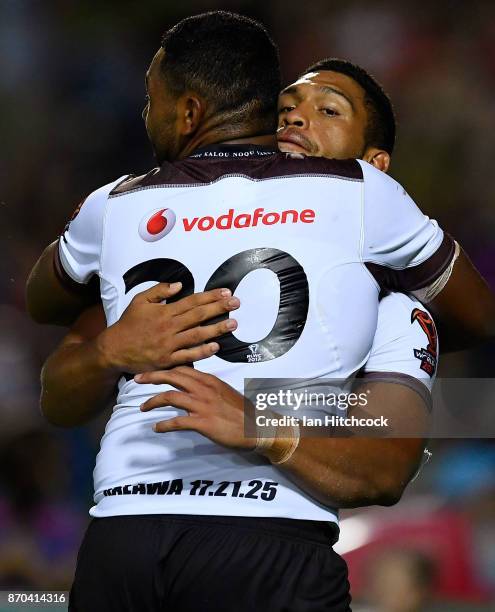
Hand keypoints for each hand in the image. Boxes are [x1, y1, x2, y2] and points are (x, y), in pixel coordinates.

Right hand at [98, 283, 239, 372]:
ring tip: (233, 324)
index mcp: (164, 312)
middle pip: (198, 316)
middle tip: (236, 303)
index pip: (192, 301)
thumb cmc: (128, 324)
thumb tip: (178, 285)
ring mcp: (169, 344)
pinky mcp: (167, 360)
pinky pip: (188, 355)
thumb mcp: (140, 301)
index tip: (226, 293)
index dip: (210, 296)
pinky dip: (202, 351)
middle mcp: (169, 327)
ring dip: (216, 329)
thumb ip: (159, 291)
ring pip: (197, 335)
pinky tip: (216, 346)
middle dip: (219, 308)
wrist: (114, 349)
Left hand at [137, 366, 256, 449]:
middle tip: (137, 379)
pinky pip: (177, 422)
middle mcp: (204, 389)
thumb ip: (208, 388)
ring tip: (142, 407)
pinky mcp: (203, 422)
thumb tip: (193, 387)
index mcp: (210, 380)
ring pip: (170, 397)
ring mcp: (203, 405)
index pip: (183, 368)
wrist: (257, 427)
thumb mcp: (225, 392)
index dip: (165, 368)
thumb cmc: (242, 412)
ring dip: (153, 401)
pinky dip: (164, 425)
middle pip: (172, 376)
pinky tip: (157, 428)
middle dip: (152, 376)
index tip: (152, 370)